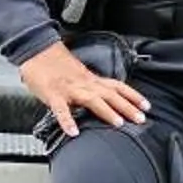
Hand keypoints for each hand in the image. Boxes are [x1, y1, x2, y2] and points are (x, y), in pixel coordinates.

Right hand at [19, 42, 149, 138]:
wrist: (36, 49)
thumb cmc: (55, 65)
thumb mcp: (78, 76)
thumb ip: (90, 88)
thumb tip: (103, 102)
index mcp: (91, 79)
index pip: (118, 86)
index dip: (133, 96)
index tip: (147, 107)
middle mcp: (84, 83)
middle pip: (110, 94)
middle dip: (127, 107)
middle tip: (141, 119)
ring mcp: (69, 89)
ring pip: (92, 99)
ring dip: (107, 112)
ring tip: (118, 124)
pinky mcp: (53, 94)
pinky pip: (61, 109)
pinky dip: (67, 121)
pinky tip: (73, 132)